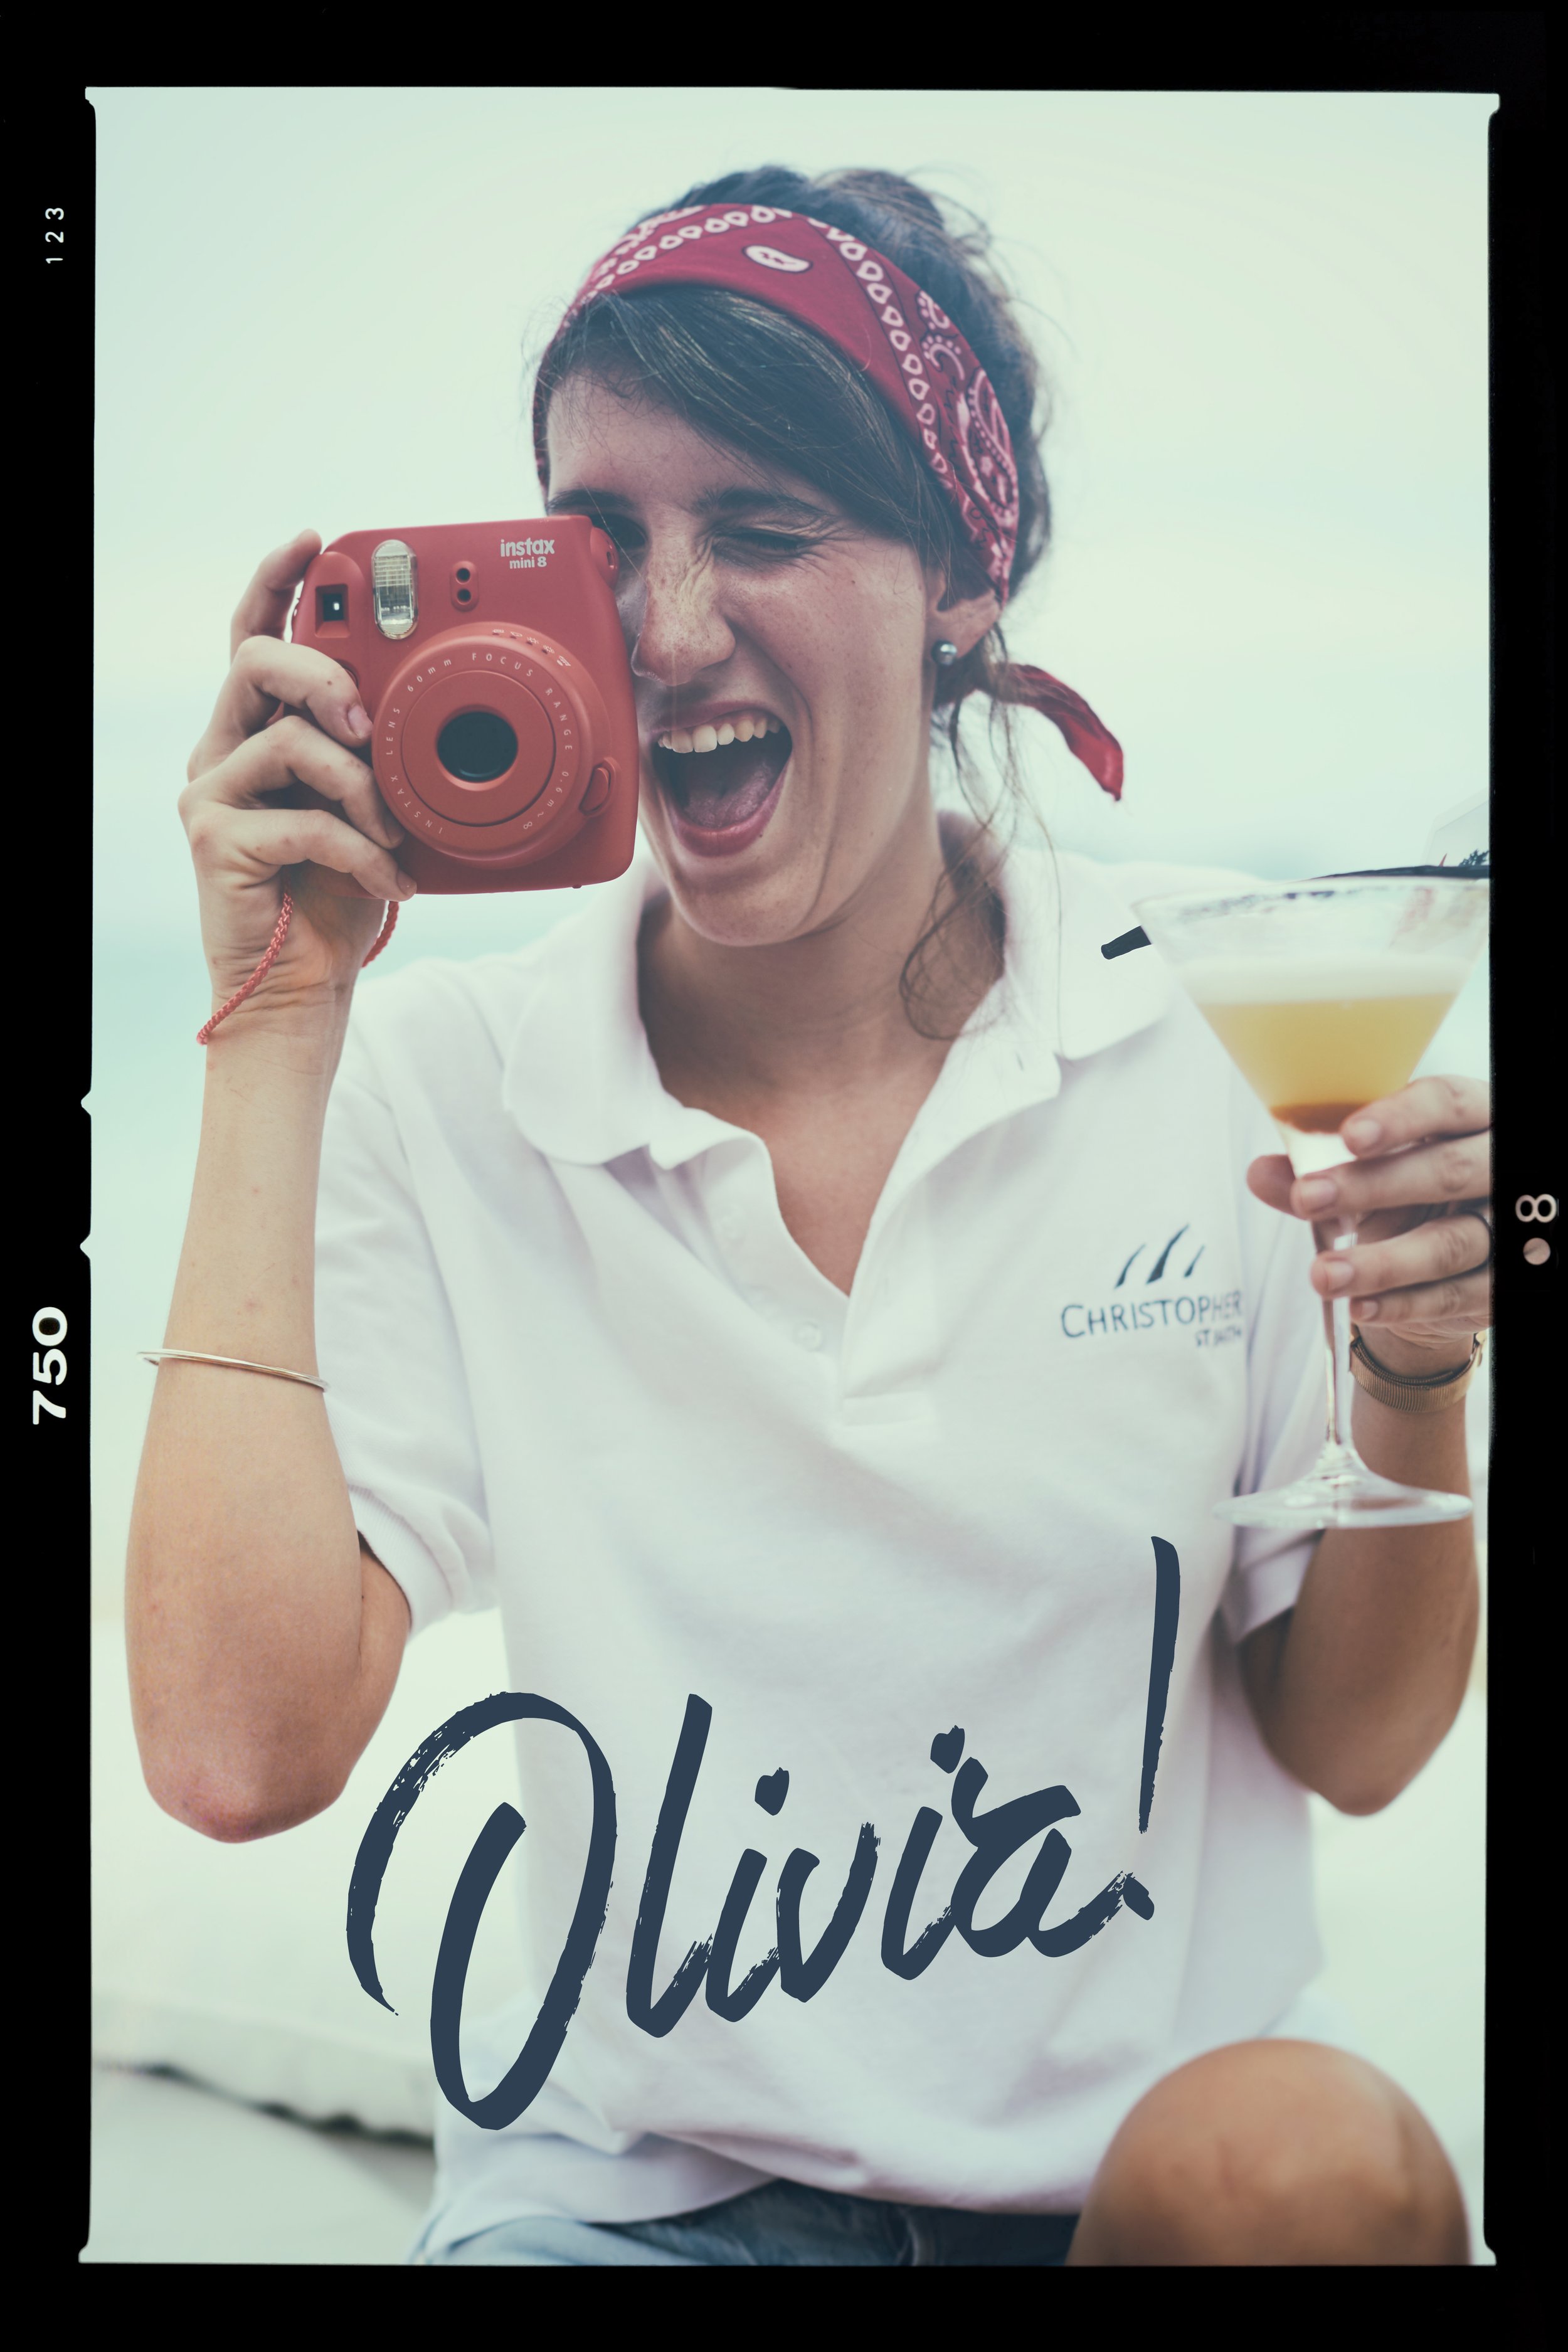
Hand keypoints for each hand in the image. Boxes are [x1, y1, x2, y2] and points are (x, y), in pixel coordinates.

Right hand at [180, 530, 416, 1023]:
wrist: (303, 986)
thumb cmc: (340, 894)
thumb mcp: (373, 807)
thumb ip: (376, 753)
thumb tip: (414, 707)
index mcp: (258, 728)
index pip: (257, 634)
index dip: (279, 581)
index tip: (316, 541)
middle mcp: (223, 749)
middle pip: (257, 660)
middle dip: (325, 673)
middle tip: (369, 720)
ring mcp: (210, 792)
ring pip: (285, 738)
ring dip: (360, 783)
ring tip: (394, 830)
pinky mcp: (212, 839)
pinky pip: (302, 819)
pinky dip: (362, 850)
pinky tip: (391, 878)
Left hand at [1247, 1076, 1490, 1372]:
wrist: (1440, 1267)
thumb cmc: (1404, 1197)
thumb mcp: (1363, 1175)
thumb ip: (1316, 1172)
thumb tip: (1261, 1173)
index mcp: (1473, 1117)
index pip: (1448, 1103)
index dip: (1402, 1118)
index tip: (1348, 1137)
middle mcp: (1500, 1167)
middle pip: (1448, 1172)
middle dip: (1374, 1187)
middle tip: (1308, 1198)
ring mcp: (1509, 1228)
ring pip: (1451, 1243)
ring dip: (1381, 1261)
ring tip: (1324, 1273)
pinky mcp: (1500, 1286)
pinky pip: (1454, 1296)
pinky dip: (1402, 1303)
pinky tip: (1359, 1305)